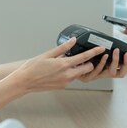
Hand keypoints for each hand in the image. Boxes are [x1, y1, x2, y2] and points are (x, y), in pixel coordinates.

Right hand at [10, 38, 126, 92]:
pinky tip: (60, 70)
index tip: (101, 49)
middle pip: (86, 68)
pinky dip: (70, 73)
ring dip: (78, 68)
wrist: (25, 81)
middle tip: (84, 56)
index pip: (84, 57)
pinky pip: (71, 78)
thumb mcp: (47, 54)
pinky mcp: (62, 86)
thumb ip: (63, 48)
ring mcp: (65, 82)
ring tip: (68, 62)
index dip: (94, 52)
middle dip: (88, 62)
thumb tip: (72, 41)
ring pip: (78, 73)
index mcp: (64, 65)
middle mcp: (67, 75)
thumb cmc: (33, 67)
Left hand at [76, 48, 126, 80]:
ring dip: (114, 60)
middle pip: (120, 74)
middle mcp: (102, 74)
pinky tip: (104, 56)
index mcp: (105, 69)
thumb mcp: (95, 52)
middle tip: (125, 53)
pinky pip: (98, 71)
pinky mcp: (87, 78)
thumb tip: (116, 45)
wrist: (65, 65)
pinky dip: (102, 63)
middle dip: (125, 64)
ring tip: (115, 51)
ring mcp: (95, 76)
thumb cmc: (80, 58)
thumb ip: (104, 50)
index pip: (122, 71)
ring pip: (110, 72)